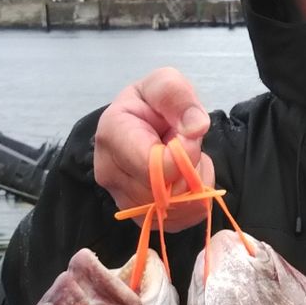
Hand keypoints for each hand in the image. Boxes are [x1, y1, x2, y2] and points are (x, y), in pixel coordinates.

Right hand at [94, 68, 216, 230]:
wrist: (143, 126)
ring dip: (195, 186)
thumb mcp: (165, 84)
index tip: (189, 134)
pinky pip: (181, 220)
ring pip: (177, 209)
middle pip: (167, 191)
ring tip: (185, 161)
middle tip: (187, 146)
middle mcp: (109, 174)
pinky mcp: (140, 218)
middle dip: (190, 169)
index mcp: (112, 135)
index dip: (184, 154)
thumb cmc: (152, 105)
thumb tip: (196, 127)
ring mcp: (123, 200)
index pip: (153, 166)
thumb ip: (178, 97)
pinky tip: (185, 180)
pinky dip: (194, 202)